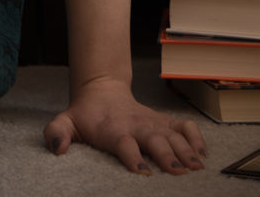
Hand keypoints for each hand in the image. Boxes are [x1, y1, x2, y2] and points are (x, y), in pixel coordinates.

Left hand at [43, 76, 206, 174]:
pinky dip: (196, 136)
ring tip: (197, 167)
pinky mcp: (164, 121)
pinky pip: (184, 125)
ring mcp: (152, 122)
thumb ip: (57, 132)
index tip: (142, 171)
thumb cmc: (86, 115)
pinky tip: (203, 153)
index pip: (124, 143)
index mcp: (114, 130)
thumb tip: (57, 147)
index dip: (132, 156)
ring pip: (173, 134)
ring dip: (186, 149)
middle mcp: (137, 125)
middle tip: (179, 172)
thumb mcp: (66, 121)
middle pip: (155, 139)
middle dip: (167, 154)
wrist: (101, 90)